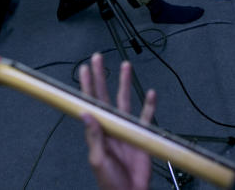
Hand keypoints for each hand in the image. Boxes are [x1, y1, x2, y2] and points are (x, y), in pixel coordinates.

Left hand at [79, 53, 155, 189]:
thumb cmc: (110, 182)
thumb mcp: (99, 159)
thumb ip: (94, 137)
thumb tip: (85, 113)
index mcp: (98, 131)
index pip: (90, 102)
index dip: (86, 85)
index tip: (84, 68)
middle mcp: (111, 126)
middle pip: (106, 95)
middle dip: (102, 76)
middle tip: (98, 57)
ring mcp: (126, 129)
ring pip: (125, 100)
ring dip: (125, 83)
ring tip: (126, 65)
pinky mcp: (141, 135)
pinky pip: (146, 117)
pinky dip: (149, 105)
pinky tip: (151, 93)